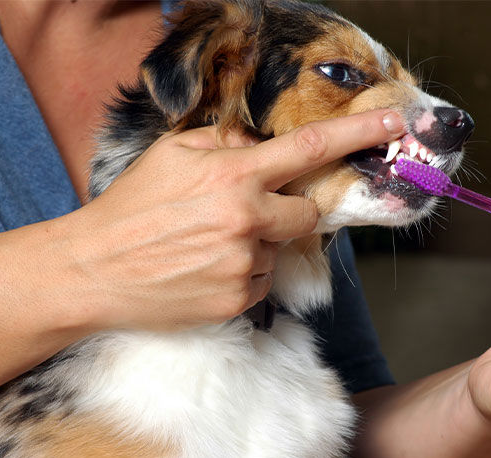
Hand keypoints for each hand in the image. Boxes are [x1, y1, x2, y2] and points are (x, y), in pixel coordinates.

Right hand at [61, 110, 402, 330]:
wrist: (94, 270)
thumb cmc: (130, 207)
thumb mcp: (171, 154)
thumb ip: (223, 143)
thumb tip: (255, 147)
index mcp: (233, 176)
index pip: (310, 148)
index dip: (358, 136)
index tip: (396, 125)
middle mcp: (247, 220)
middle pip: (307, 215)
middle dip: (290, 212)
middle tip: (250, 213)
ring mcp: (244, 265)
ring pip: (279, 251)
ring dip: (257, 245)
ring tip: (208, 246)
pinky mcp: (237, 300)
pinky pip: (261, 282)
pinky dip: (244, 274)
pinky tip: (206, 270)